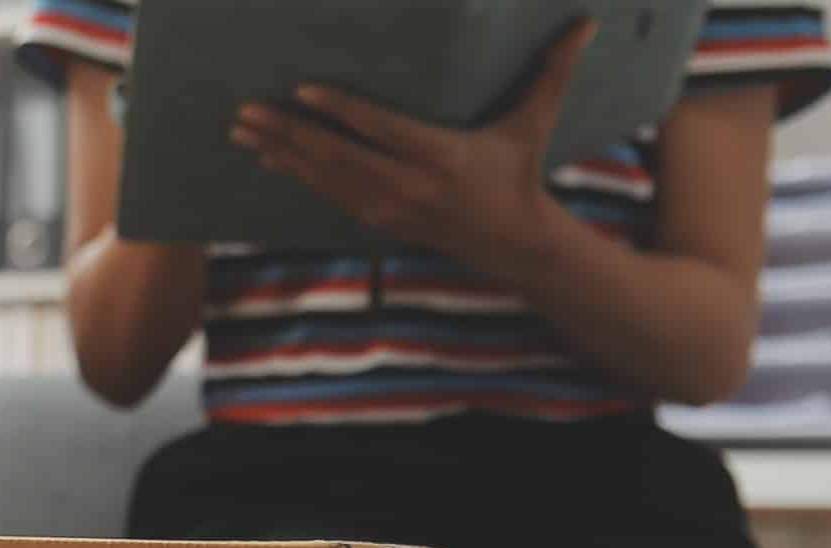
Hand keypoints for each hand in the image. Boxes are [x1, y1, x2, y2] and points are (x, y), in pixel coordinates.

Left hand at [231, 17, 596, 273]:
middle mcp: (407, 186)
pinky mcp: (376, 218)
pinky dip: (295, 172)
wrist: (510, 243)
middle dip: (288, 133)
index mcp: (441, 158)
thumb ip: (553, 71)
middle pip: (337, 157)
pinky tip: (266, 154)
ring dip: (280, 152)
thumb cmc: (518, 172)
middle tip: (247, 110)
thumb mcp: (534, 122)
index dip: (340, 112)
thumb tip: (588, 21)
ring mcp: (388, 207)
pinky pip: (326, 193)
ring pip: (323, 178)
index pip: (380, 131)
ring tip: (241, 128)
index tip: (302, 91)